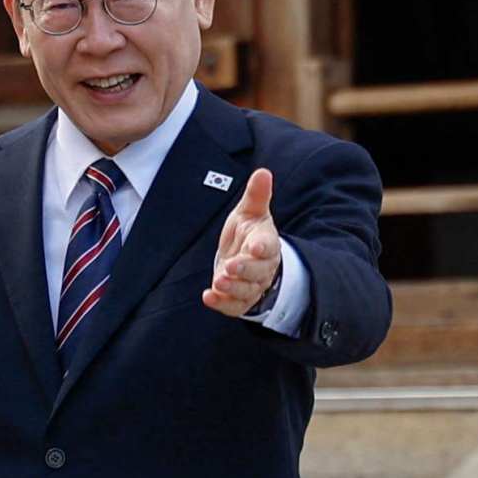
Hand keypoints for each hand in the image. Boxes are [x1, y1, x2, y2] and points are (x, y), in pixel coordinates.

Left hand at [201, 165, 281, 317]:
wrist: (248, 260)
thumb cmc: (250, 234)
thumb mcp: (251, 212)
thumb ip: (257, 195)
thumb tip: (263, 172)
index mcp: (266, 244)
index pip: (268, 246)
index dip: (262, 247)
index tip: (254, 245)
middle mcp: (262, 268)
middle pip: (257, 272)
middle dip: (244, 270)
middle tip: (230, 266)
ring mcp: (252, 286)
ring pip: (246, 291)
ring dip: (232, 287)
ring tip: (218, 282)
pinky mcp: (240, 300)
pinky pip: (233, 306)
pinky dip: (221, 303)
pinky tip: (208, 296)